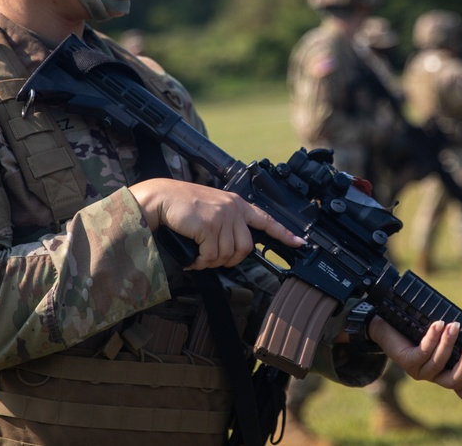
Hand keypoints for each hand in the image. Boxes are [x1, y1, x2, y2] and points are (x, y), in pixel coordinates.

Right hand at [129, 178, 303, 269]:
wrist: (161, 199)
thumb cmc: (182, 207)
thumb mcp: (212, 210)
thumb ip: (227, 223)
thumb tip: (233, 250)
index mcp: (237, 204)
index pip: (266, 220)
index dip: (284, 234)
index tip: (299, 243)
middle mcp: (233, 209)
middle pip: (245, 248)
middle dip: (229, 260)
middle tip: (211, 259)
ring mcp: (222, 216)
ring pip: (227, 254)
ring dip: (210, 262)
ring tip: (197, 256)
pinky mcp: (210, 225)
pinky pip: (211, 256)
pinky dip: (200, 262)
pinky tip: (192, 257)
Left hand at [368, 317, 461, 405]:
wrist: (388, 322)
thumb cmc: (421, 326)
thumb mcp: (451, 329)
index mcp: (446, 371)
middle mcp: (434, 375)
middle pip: (454, 381)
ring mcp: (420, 370)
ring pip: (438, 363)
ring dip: (448, 344)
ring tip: (454, 325)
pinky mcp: (407, 362)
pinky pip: (423, 352)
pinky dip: (432, 338)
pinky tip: (437, 325)